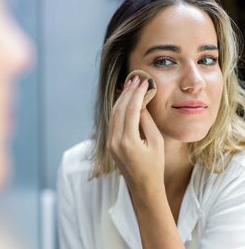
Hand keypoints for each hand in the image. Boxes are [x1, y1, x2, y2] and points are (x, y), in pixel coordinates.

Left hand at [107, 75, 164, 191]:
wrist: (143, 186)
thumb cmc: (154, 165)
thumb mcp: (156, 141)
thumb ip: (146, 121)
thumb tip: (140, 103)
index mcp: (128, 142)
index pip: (130, 110)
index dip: (137, 94)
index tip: (143, 82)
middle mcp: (115, 141)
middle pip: (119, 109)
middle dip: (127, 92)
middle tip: (135, 78)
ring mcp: (110, 143)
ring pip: (113, 114)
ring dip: (121, 98)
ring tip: (129, 85)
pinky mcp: (109, 144)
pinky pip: (112, 122)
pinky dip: (117, 109)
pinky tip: (123, 100)